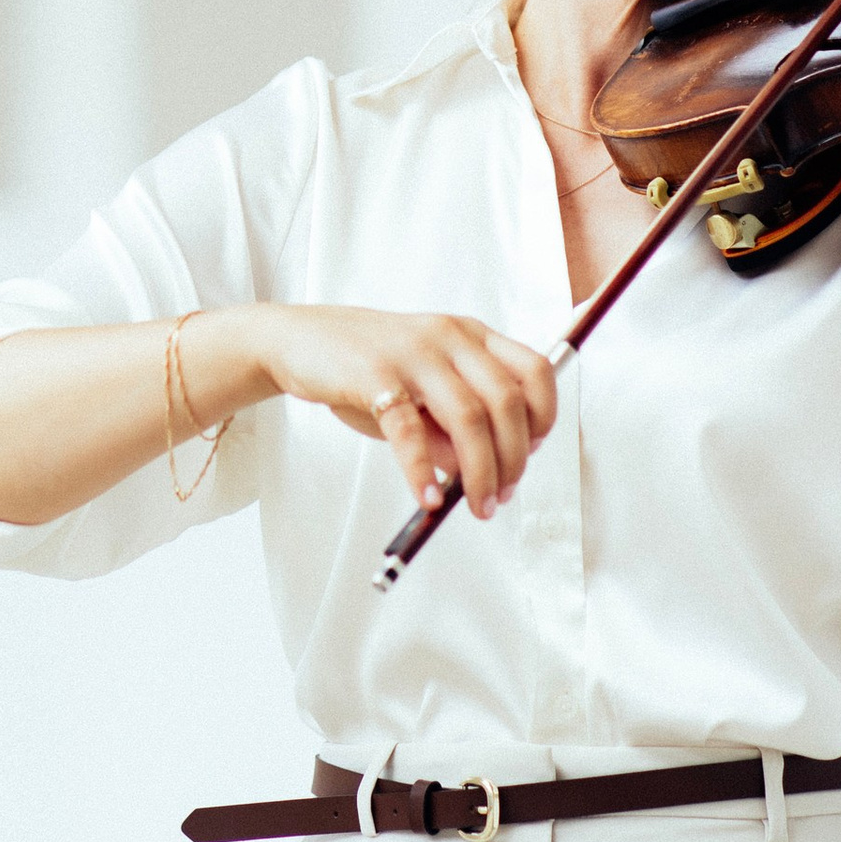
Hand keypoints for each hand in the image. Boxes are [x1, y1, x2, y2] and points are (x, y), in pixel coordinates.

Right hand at [263, 306, 557, 518]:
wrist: (296, 339)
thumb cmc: (365, 367)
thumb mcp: (421, 392)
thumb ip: (452, 428)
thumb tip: (481, 475)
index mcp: (469, 335)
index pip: (534, 372)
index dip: (544, 418)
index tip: (531, 453)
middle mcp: (448, 337)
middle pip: (506, 402)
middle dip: (513, 460)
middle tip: (500, 496)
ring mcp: (412, 353)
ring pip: (470, 418)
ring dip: (480, 472)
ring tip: (476, 506)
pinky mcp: (373, 374)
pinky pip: (408, 430)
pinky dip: (422, 471)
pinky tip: (427, 496)